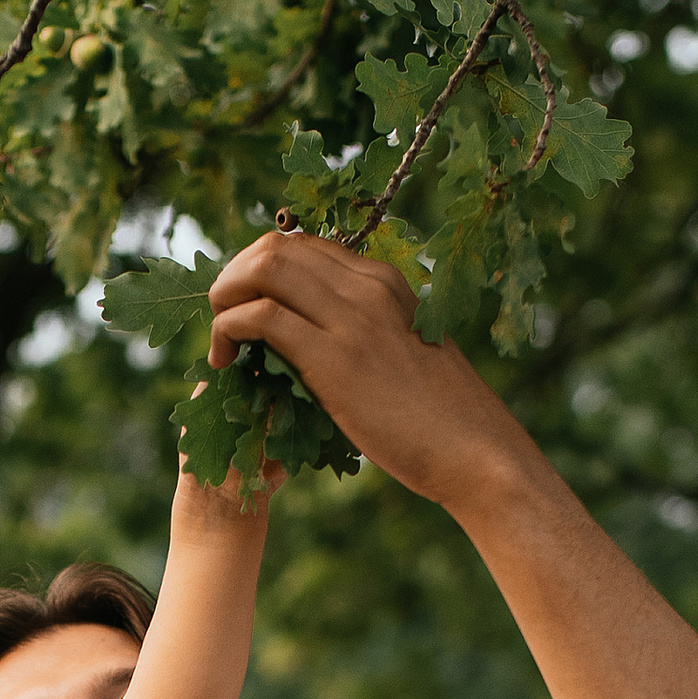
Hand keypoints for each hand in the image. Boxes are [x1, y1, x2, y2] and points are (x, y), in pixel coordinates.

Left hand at [206, 229, 533, 514]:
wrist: (476, 452)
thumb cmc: (439, 420)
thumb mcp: (400, 356)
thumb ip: (361, 336)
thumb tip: (311, 343)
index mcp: (383, 281)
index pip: (302, 246)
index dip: (257, 271)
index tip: (243, 310)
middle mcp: (367, 286)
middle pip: (274, 247)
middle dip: (232, 279)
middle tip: (221, 324)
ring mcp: (353, 316)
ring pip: (261, 270)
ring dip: (223, 300)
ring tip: (220, 345)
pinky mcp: (336, 356)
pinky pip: (261, 317)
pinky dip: (228, 331)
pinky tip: (226, 363)